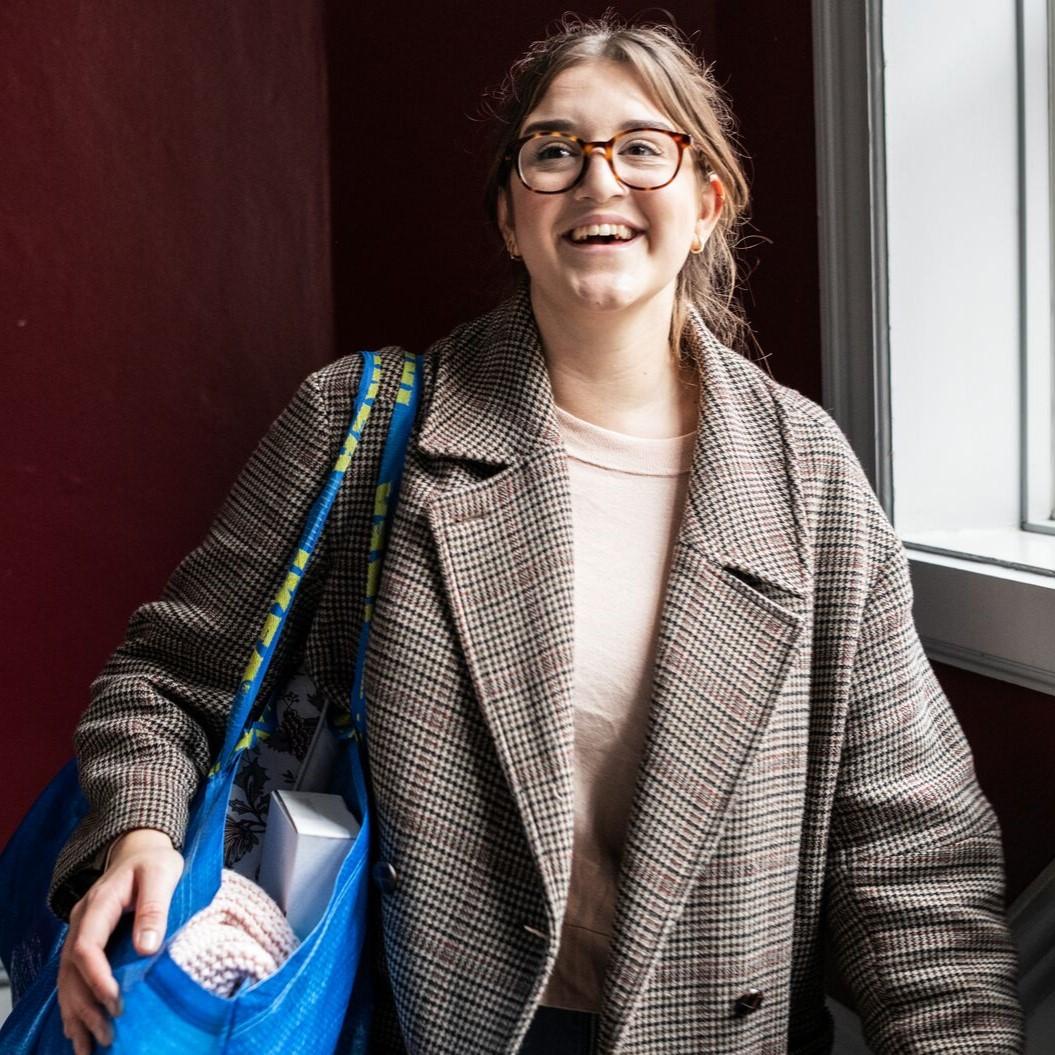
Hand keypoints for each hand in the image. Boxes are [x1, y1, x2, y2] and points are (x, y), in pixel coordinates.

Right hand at [57, 828, 183, 1054]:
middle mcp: (82, 922)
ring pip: (67, 981)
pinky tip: (78, 1033)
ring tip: (90, 1047)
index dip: (97, 978)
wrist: (141, 848)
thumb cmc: (154, 861)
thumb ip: (154, 908)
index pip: (86, 947)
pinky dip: (74, 1007)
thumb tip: (147, 947)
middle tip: (108, 1035)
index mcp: (98, 905)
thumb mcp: (161, 876)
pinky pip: (73, 979)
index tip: (116, 1002)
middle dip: (86, 1006)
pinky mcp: (87, 942)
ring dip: (77, 1014)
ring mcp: (80, 932)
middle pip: (71, 972)